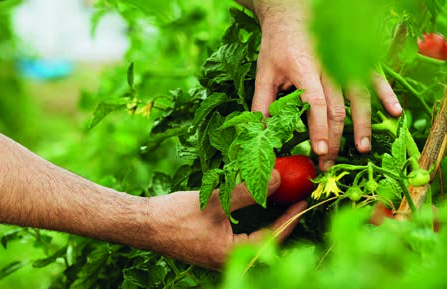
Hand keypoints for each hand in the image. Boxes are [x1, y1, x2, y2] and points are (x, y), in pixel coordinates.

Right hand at [146, 171, 306, 269]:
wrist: (143, 225)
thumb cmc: (175, 216)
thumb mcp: (215, 202)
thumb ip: (247, 191)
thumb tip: (277, 179)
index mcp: (231, 255)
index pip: (272, 239)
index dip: (290, 219)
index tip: (302, 201)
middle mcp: (228, 259)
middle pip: (266, 242)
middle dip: (282, 220)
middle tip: (295, 199)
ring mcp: (219, 254)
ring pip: (254, 239)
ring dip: (267, 219)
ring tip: (280, 199)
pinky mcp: (212, 247)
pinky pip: (241, 236)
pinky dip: (251, 220)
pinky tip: (254, 205)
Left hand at [247, 0, 402, 170]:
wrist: (295, 13)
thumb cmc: (278, 44)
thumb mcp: (264, 72)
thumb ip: (262, 103)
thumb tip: (261, 133)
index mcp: (302, 67)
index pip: (314, 101)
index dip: (318, 127)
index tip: (319, 150)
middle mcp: (327, 65)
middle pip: (337, 107)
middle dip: (335, 138)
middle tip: (329, 163)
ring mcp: (345, 60)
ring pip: (359, 96)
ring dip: (362, 124)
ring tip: (362, 148)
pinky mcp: (357, 58)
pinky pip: (374, 78)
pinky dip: (386, 94)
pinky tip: (395, 111)